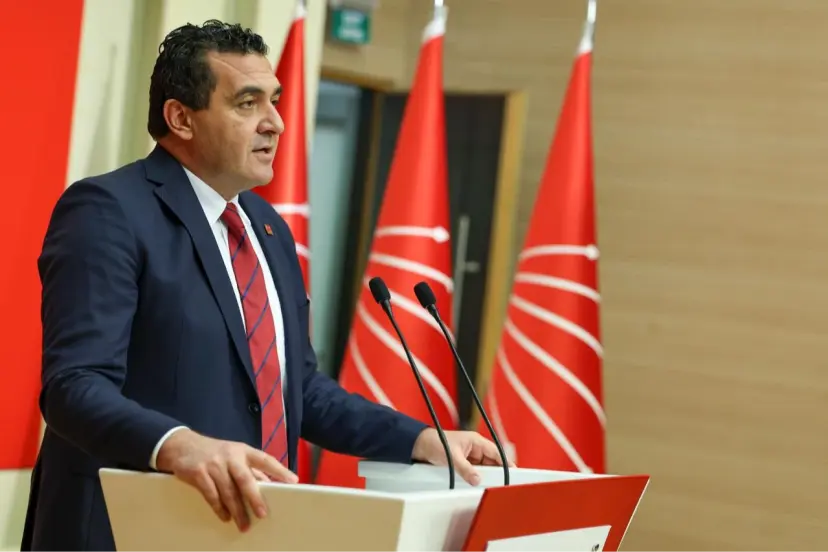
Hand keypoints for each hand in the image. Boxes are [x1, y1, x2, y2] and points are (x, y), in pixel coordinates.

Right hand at [155, 429, 297, 530]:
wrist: (182, 446)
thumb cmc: (215, 452)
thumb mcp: (234, 455)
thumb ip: (251, 469)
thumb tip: (271, 484)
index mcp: (243, 450)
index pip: (265, 459)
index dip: (279, 470)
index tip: (293, 481)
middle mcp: (230, 456)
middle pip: (245, 478)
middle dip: (255, 498)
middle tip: (262, 514)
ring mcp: (213, 464)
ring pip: (228, 491)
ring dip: (236, 510)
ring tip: (243, 525)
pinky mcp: (198, 473)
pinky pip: (211, 494)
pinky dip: (219, 508)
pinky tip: (225, 517)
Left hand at [411, 429, 515, 485]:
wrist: (420, 445)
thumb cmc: (436, 442)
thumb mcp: (452, 456)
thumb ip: (465, 468)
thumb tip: (477, 479)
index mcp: (476, 441)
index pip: (496, 452)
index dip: (506, 463)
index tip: (514, 473)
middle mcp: (475, 449)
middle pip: (492, 462)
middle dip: (496, 473)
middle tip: (501, 485)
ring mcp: (470, 457)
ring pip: (484, 469)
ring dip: (485, 477)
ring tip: (489, 487)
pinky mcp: (464, 464)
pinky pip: (474, 472)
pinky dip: (476, 479)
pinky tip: (477, 486)